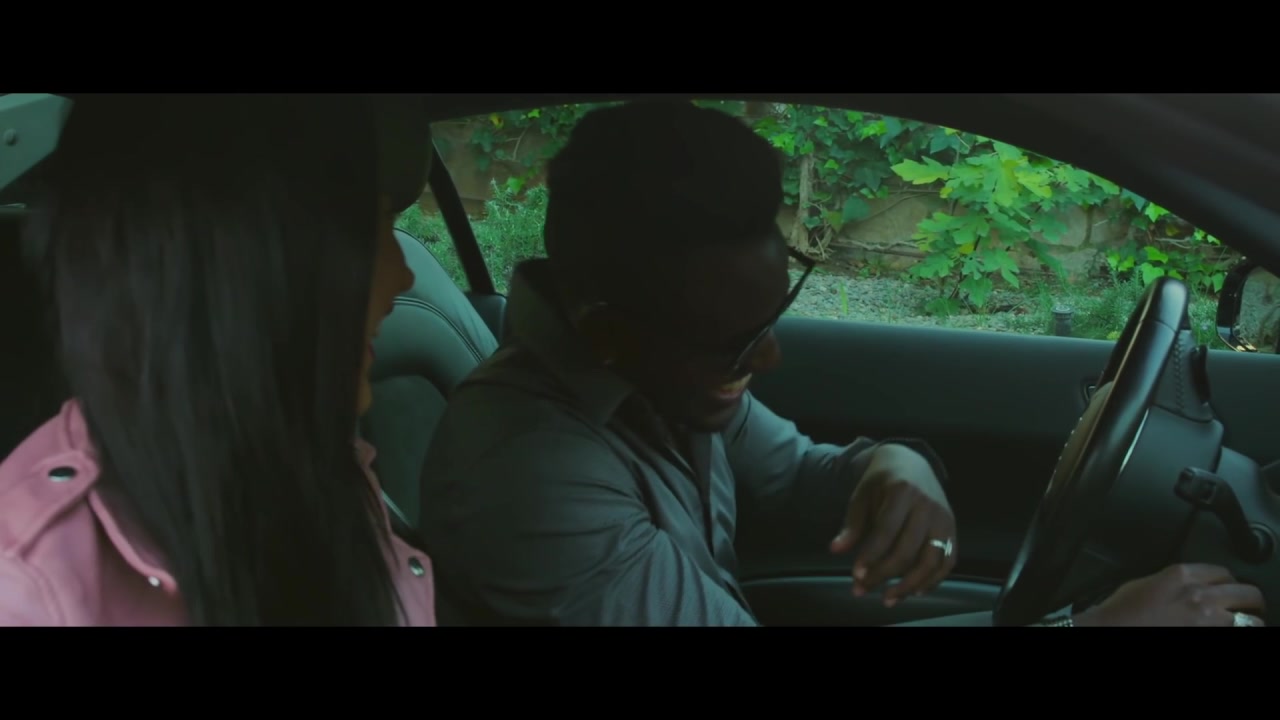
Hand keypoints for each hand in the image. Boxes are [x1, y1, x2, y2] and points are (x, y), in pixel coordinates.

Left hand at [829, 443, 955, 606]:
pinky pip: (948, 561)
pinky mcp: (953, 529)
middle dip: (883, 574)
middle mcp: (927, 506)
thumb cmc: (881, 482)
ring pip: (931, 561)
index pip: (886, 531)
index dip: (870, 556)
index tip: (856, 575)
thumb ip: (852, 524)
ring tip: (888, 598)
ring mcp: (944, 518)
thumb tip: (836, 550)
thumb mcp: (862, 495)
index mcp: (902, 491)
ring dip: (909, 585)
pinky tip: (915, 591)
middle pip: (907, 550)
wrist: (911, 464)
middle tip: (863, 589)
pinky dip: (933, 580)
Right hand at [1074, 563, 1265, 626]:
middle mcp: (1202, 595)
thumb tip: (1186, 586)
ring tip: (1245, 624)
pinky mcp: (1210, 636)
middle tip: (1248, 607)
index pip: (1223, 572)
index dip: (1228, 582)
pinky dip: (1239, 632)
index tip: (1228, 589)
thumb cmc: (1120, 611)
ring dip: (1250, 622)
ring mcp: (1209, 620)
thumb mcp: (1145, 583)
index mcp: (1182, 574)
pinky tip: (1232, 631)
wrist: (1112, 629)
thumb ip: (1171, 580)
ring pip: (1252, 620)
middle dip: (1249, 600)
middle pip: (1246, 593)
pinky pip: (1239, 634)